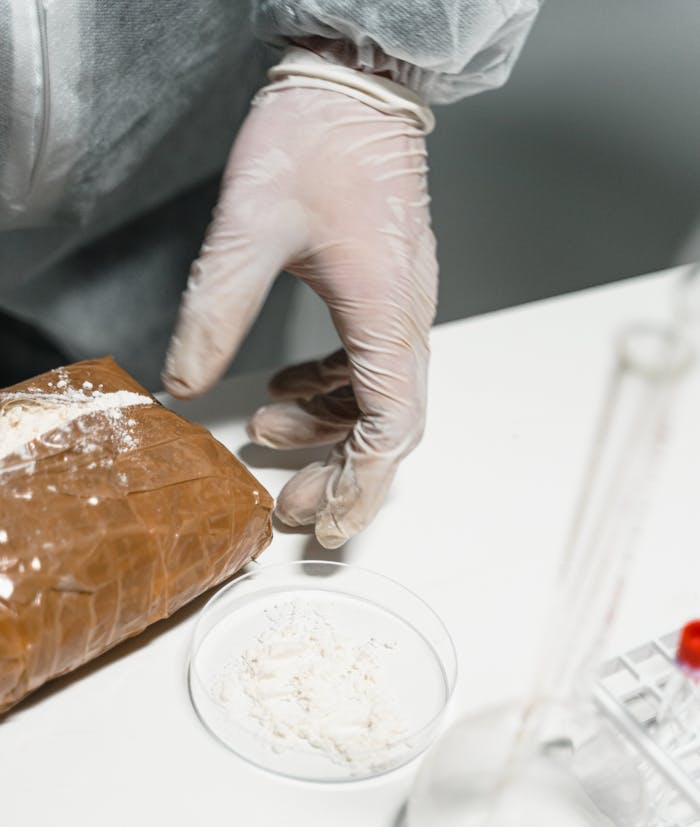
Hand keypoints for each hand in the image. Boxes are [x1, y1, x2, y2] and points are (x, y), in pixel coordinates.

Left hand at [162, 81, 436, 547]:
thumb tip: (185, 383)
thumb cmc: (320, 140)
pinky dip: (326, 390)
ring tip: (268, 437)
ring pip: (374, 398)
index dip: (362, 485)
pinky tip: (286, 390)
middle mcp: (404, 321)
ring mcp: (396, 308)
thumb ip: (215, 308)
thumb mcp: (251, 224)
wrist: (355, 86)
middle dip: (340, 473)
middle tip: (290, 504)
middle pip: (386, 425)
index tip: (328, 522)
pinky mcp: (380, 294)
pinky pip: (361, 364)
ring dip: (326, 430)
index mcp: (388, 314)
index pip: (391, 427)